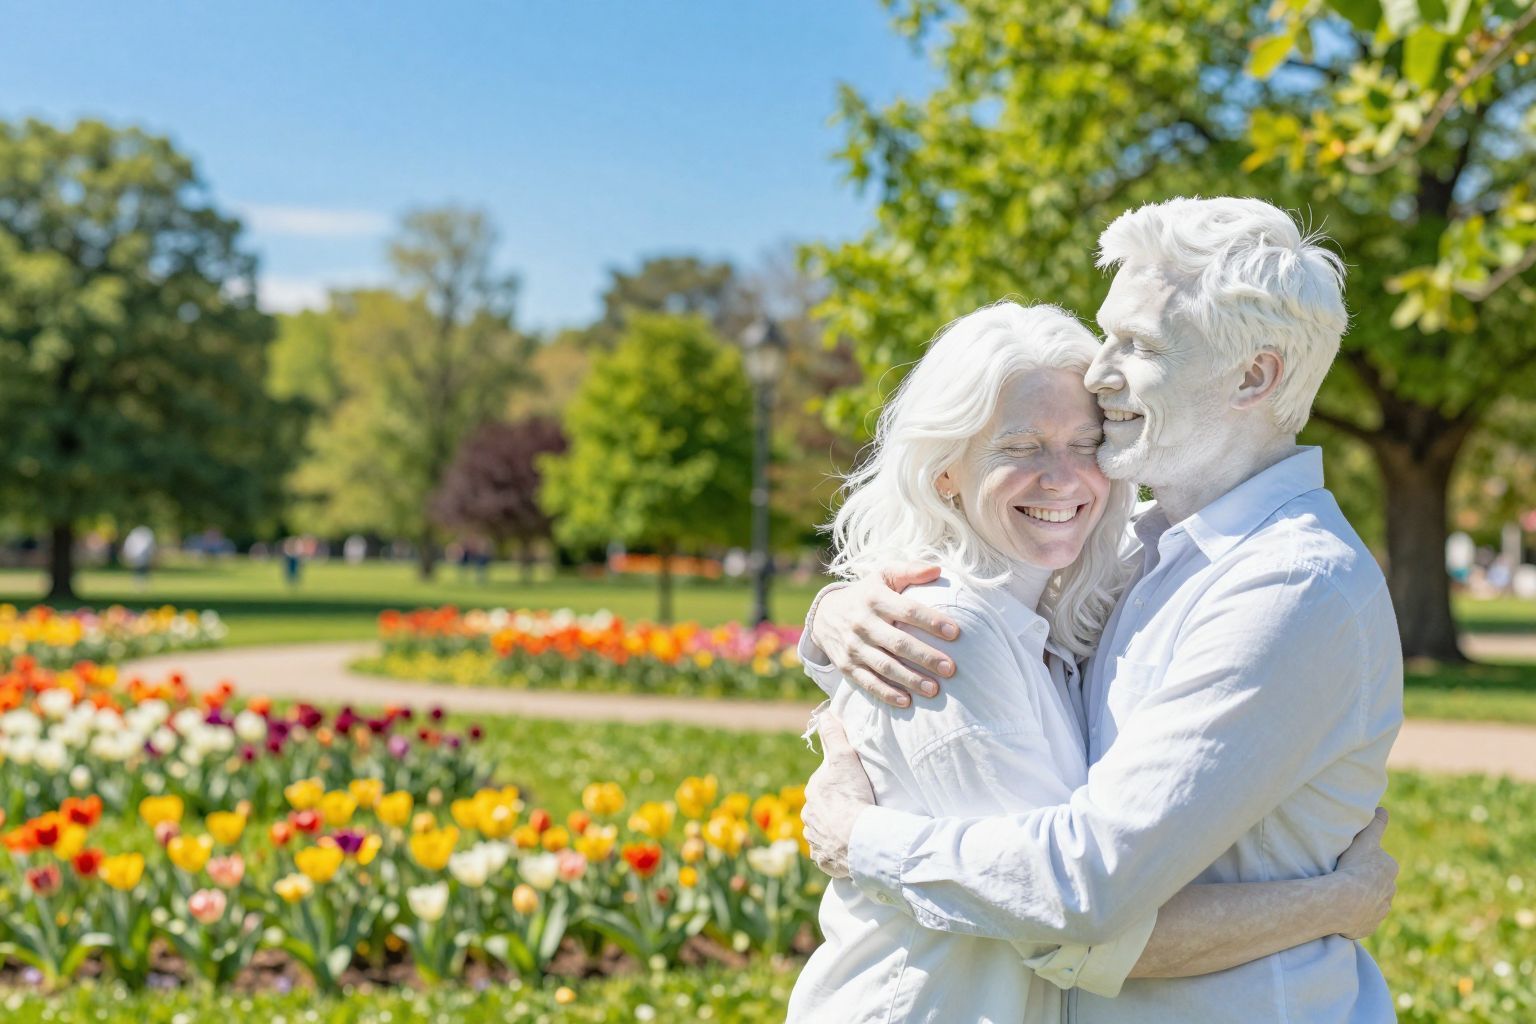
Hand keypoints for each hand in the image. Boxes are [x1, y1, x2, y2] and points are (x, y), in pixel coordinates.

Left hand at [802, 714, 875, 878]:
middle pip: (822, 809)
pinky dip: (838, 851)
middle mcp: (808, 818)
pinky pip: (829, 854)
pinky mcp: (824, 860)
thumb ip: (834, 736)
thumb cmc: (852, 796)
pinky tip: (850, 849)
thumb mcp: (844, 759)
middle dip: (835, 809)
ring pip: (824, 832)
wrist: (858, 839)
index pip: (823, 784)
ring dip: (835, 831)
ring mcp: (815, 841)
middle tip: (857, 808)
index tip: (854, 787)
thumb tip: (824, 714)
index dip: (839, 784)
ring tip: (855, 831)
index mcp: (812, 793)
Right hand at [810, 563, 959, 707]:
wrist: (824, 615)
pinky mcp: (846, 666)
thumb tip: (937, 570)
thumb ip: (910, 570)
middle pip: (898, 642)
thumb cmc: (866, 594)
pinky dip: (886, 693)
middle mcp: (863, 623)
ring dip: (910, 679)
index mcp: (875, 598)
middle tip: (951, 669)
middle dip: (925, 657)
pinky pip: (867, 682)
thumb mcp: (883, 575)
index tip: (955, 632)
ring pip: (884, 666)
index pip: (908, 610)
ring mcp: (853, 646)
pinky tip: (906, 701)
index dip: (931, 621)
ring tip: (934, 689)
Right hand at [1331, 807, 1397, 939]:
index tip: (1352, 862)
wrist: (1345, 900)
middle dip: (1364, 881)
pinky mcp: (1369, 926)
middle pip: (1376, 883)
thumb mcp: (1364, 839)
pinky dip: (1354, 915)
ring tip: (1340, 895)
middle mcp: (1390, 890)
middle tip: (1343, 876)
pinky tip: (1340, 910)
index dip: (1364, 860)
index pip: (1378, 862)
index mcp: (1389, 869)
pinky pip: (1362, 919)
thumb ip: (1375, 824)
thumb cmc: (1353, 866)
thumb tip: (1382, 809)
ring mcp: (1380, 910)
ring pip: (1370, 902)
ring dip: (1359, 899)